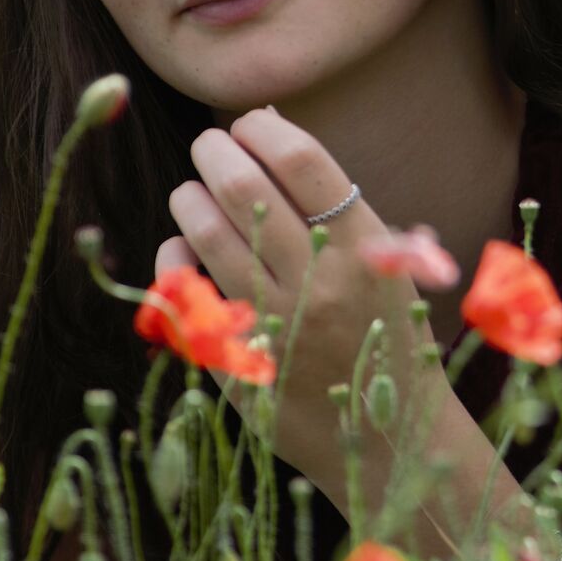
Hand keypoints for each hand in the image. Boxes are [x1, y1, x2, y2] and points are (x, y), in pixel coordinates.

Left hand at [161, 107, 451, 512]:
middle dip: (215, 152)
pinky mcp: (235, 357)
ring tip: (193, 192)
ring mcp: (273, 322)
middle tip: (210, 147)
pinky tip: (183, 247)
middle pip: (245, 186)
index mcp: (368, 251)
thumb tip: (270, 128)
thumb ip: (337, 206)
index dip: (265, 130)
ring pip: (204, 231)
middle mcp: (319, 282)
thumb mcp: (388, 267)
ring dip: (189, 197)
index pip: (304, 162)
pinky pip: (181, 286)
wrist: (388, 437)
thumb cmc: (387, 335)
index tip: (250, 124)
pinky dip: (173, 254)